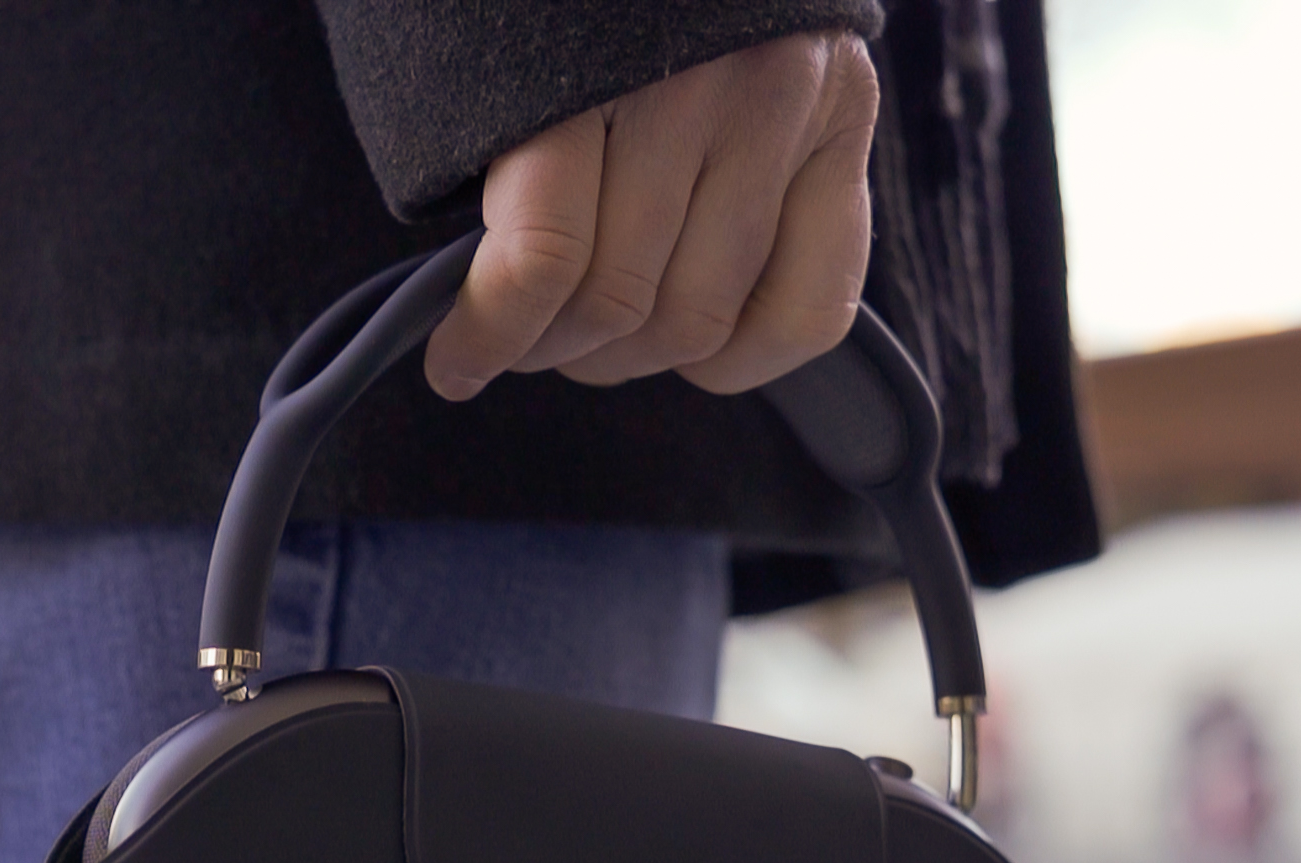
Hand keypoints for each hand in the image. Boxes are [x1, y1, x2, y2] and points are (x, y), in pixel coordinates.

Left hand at [425, 30, 878, 399]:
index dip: (488, 335)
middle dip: (555, 349)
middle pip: (620, 300)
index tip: (455, 367)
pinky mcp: (846, 127)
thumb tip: (478, 315)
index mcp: (581, 56)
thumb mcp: (497, 56)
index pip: (541, 255)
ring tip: (598, 336)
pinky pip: (807, 312)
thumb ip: (492, 165)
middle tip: (525, 343)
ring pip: (701, 319)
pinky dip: (740, 359)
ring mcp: (783, 107)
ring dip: (634, 357)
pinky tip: (694, 345)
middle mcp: (697, 81)